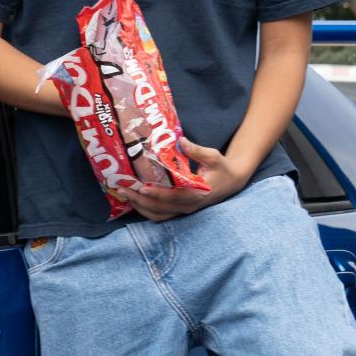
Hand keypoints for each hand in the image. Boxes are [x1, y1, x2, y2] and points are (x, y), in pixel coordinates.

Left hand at [125, 141, 249, 221]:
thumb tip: (181, 141)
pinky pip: (159, 214)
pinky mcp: (179, 210)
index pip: (175, 197)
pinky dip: (144, 209)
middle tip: (123, 190)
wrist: (232, 182)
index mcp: (198, 194)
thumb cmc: (222, 168)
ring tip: (123, 195)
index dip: (158, 194)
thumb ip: (197, 150)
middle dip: (140, 201)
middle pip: (160, 209)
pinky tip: (132, 200)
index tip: (142, 189)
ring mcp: (183, 210)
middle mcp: (189, 205)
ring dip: (139, 207)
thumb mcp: (213, 156)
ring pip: (157, 215)